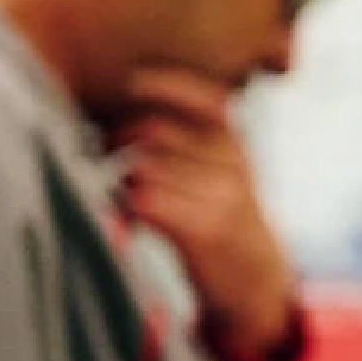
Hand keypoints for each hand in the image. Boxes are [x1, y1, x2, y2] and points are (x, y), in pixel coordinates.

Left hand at [101, 67, 297, 356]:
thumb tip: (125, 112)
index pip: (202, 98)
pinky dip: (128, 205)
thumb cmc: (222, 217)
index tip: (131, 82)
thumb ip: (190, 139)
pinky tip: (134, 214)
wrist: (255, 279)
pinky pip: (145, 200)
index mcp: (235, 144)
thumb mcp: (223, 170)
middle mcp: (232, 165)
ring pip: (143, 166)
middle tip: (106, 145)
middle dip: (120, 134)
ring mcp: (220, 197)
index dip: (163, 84)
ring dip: (122, 177)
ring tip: (127, 190)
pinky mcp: (204, 229)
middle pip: (155, 130)